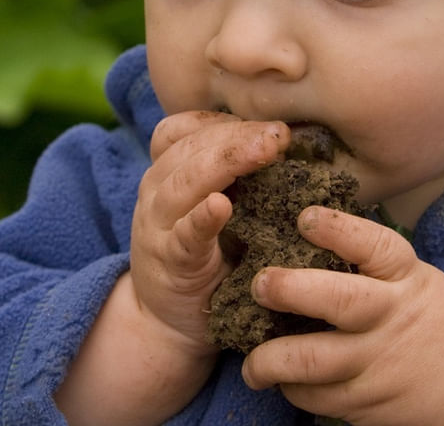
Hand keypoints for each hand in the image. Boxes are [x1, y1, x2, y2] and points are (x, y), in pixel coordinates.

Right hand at [129, 111, 288, 353]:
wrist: (167, 323)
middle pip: (189, 148)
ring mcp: (157, 226)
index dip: (223, 120)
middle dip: (237, 136)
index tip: (267, 122)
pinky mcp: (169, 262)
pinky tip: (221, 206)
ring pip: (183, 182)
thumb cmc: (204, 256)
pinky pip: (184, 234)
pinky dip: (201, 217)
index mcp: (167, 173)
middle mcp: (156, 191)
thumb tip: (287, 143)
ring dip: (225, 161)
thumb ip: (235, 178)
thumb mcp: (213, 207)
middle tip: (280, 134)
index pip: (184, 129)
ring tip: (264, 151)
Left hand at [241, 207, 443, 425]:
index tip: (304, 217)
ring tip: (251, 363)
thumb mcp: (415, 279)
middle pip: (337, 300)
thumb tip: (308, 230)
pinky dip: (292, 388)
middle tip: (259, 284)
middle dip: (290, 289)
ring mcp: (376, 362)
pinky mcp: (366, 402)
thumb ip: (371, 263)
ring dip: (269, 361)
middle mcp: (389, 317)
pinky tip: (282, 380)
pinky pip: (315, 396)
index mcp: (404, 278)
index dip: (338, 229)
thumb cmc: (432, 320)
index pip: (374, 246)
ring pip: (312, 361)